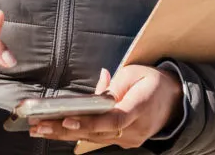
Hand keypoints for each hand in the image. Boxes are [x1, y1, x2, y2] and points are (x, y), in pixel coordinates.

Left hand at [29, 65, 182, 148]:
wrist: (175, 102)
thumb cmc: (153, 83)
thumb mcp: (136, 73)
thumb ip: (115, 84)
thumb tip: (97, 92)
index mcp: (140, 107)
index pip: (113, 118)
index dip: (89, 121)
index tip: (68, 119)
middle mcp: (134, 128)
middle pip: (96, 132)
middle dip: (64, 129)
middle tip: (39, 125)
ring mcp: (129, 138)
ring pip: (93, 138)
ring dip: (64, 133)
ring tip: (38, 128)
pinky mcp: (122, 140)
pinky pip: (97, 138)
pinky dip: (75, 134)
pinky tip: (54, 130)